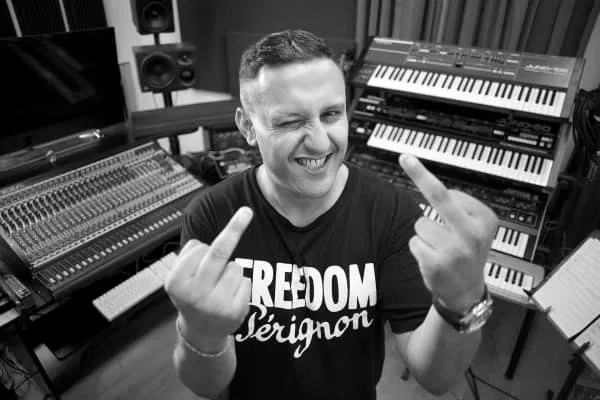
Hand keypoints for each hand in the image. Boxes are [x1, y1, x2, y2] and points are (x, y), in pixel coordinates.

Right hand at [165, 207, 253, 347]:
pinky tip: (229, 297)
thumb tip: (206, 239)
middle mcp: (194, 293)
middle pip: (218, 252)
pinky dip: (241, 285)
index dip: (205, 246)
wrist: (201, 331)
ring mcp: (215, 304)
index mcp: (176, 281)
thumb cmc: (191, 294)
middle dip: (234, 228)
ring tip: (219, 286)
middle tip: (246, 212)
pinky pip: (246, 281)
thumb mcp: (179, 275)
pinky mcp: (235, 312)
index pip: (199, 249)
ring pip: (235, 267)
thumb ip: (188, 255)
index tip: (223, 223)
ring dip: (231, 271)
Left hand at [399, 154, 498, 311]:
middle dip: (420, 174)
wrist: (466, 293)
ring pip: (420, 223)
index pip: (450, 193)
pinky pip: (413, 242)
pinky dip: (417, 248)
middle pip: (439, 196)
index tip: (439, 194)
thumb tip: (431, 184)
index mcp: (485, 219)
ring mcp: (455, 250)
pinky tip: (433, 260)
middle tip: (405, 157)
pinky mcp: (437, 264)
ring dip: (423, 235)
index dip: (436, 198)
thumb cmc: (467, 254)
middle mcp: (472, 233)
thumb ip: (458, 208)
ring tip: (440, 249)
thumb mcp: (475, 229)